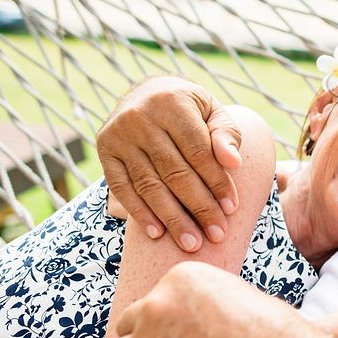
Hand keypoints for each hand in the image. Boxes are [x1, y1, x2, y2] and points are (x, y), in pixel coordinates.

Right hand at [97, 76, 242, 250]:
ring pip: (149, 185)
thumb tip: (234, 163)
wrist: (148, 93)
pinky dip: (140, 213)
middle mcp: (140, 116)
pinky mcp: (104, 150)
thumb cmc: (190, 109)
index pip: (198, 151)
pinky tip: (157, 233)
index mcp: (172, 102)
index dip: (216, 182)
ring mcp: (118, 134)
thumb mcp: (212, 111)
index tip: (232, 209)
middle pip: (174, 172)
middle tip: (216, 236)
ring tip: (192, 243)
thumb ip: (226, 134)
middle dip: (199, 207)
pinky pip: (122, 187)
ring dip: (172, 218)